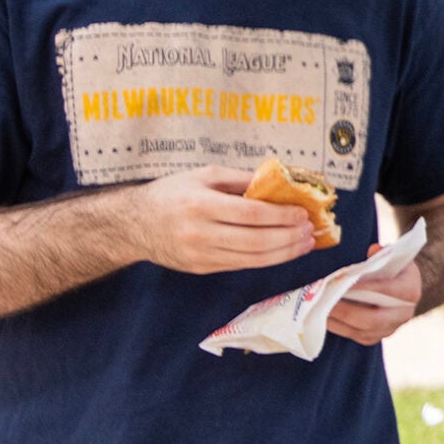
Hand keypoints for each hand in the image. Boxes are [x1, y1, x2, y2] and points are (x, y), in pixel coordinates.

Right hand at [133, 166, 319, 273]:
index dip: (280, 216)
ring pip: (252, 258)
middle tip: (310, 231)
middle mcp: (200, 233)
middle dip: (289, 238)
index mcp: (201, 204)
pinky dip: (266, 260)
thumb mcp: (204, 175)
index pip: (251, 214)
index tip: (302, 213)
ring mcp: (201, 255)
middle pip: (256, 241)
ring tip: (304, 244)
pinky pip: (240, 265)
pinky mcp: (202, 269)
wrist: (133, 225)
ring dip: (284, 253)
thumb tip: (278, 181)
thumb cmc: (171, 193)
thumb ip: (241, 179)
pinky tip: (283, 252)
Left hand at [325, 261, 423, 346]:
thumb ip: (384, 252)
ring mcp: (389, 329)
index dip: (367, 288)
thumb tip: (373, 250)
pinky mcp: (374, 337)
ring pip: (360, 330)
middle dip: (346, 310)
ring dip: (338, 321)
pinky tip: (323, 316)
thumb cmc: (395, 269)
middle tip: (326, 299)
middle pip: (372, 319)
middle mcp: (403, 315)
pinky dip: (337, 327)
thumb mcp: (394, 256)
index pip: (388, 291)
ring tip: (319, 308)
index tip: (344, 282)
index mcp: (410, 291)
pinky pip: (354, 336)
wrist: (401, 290)